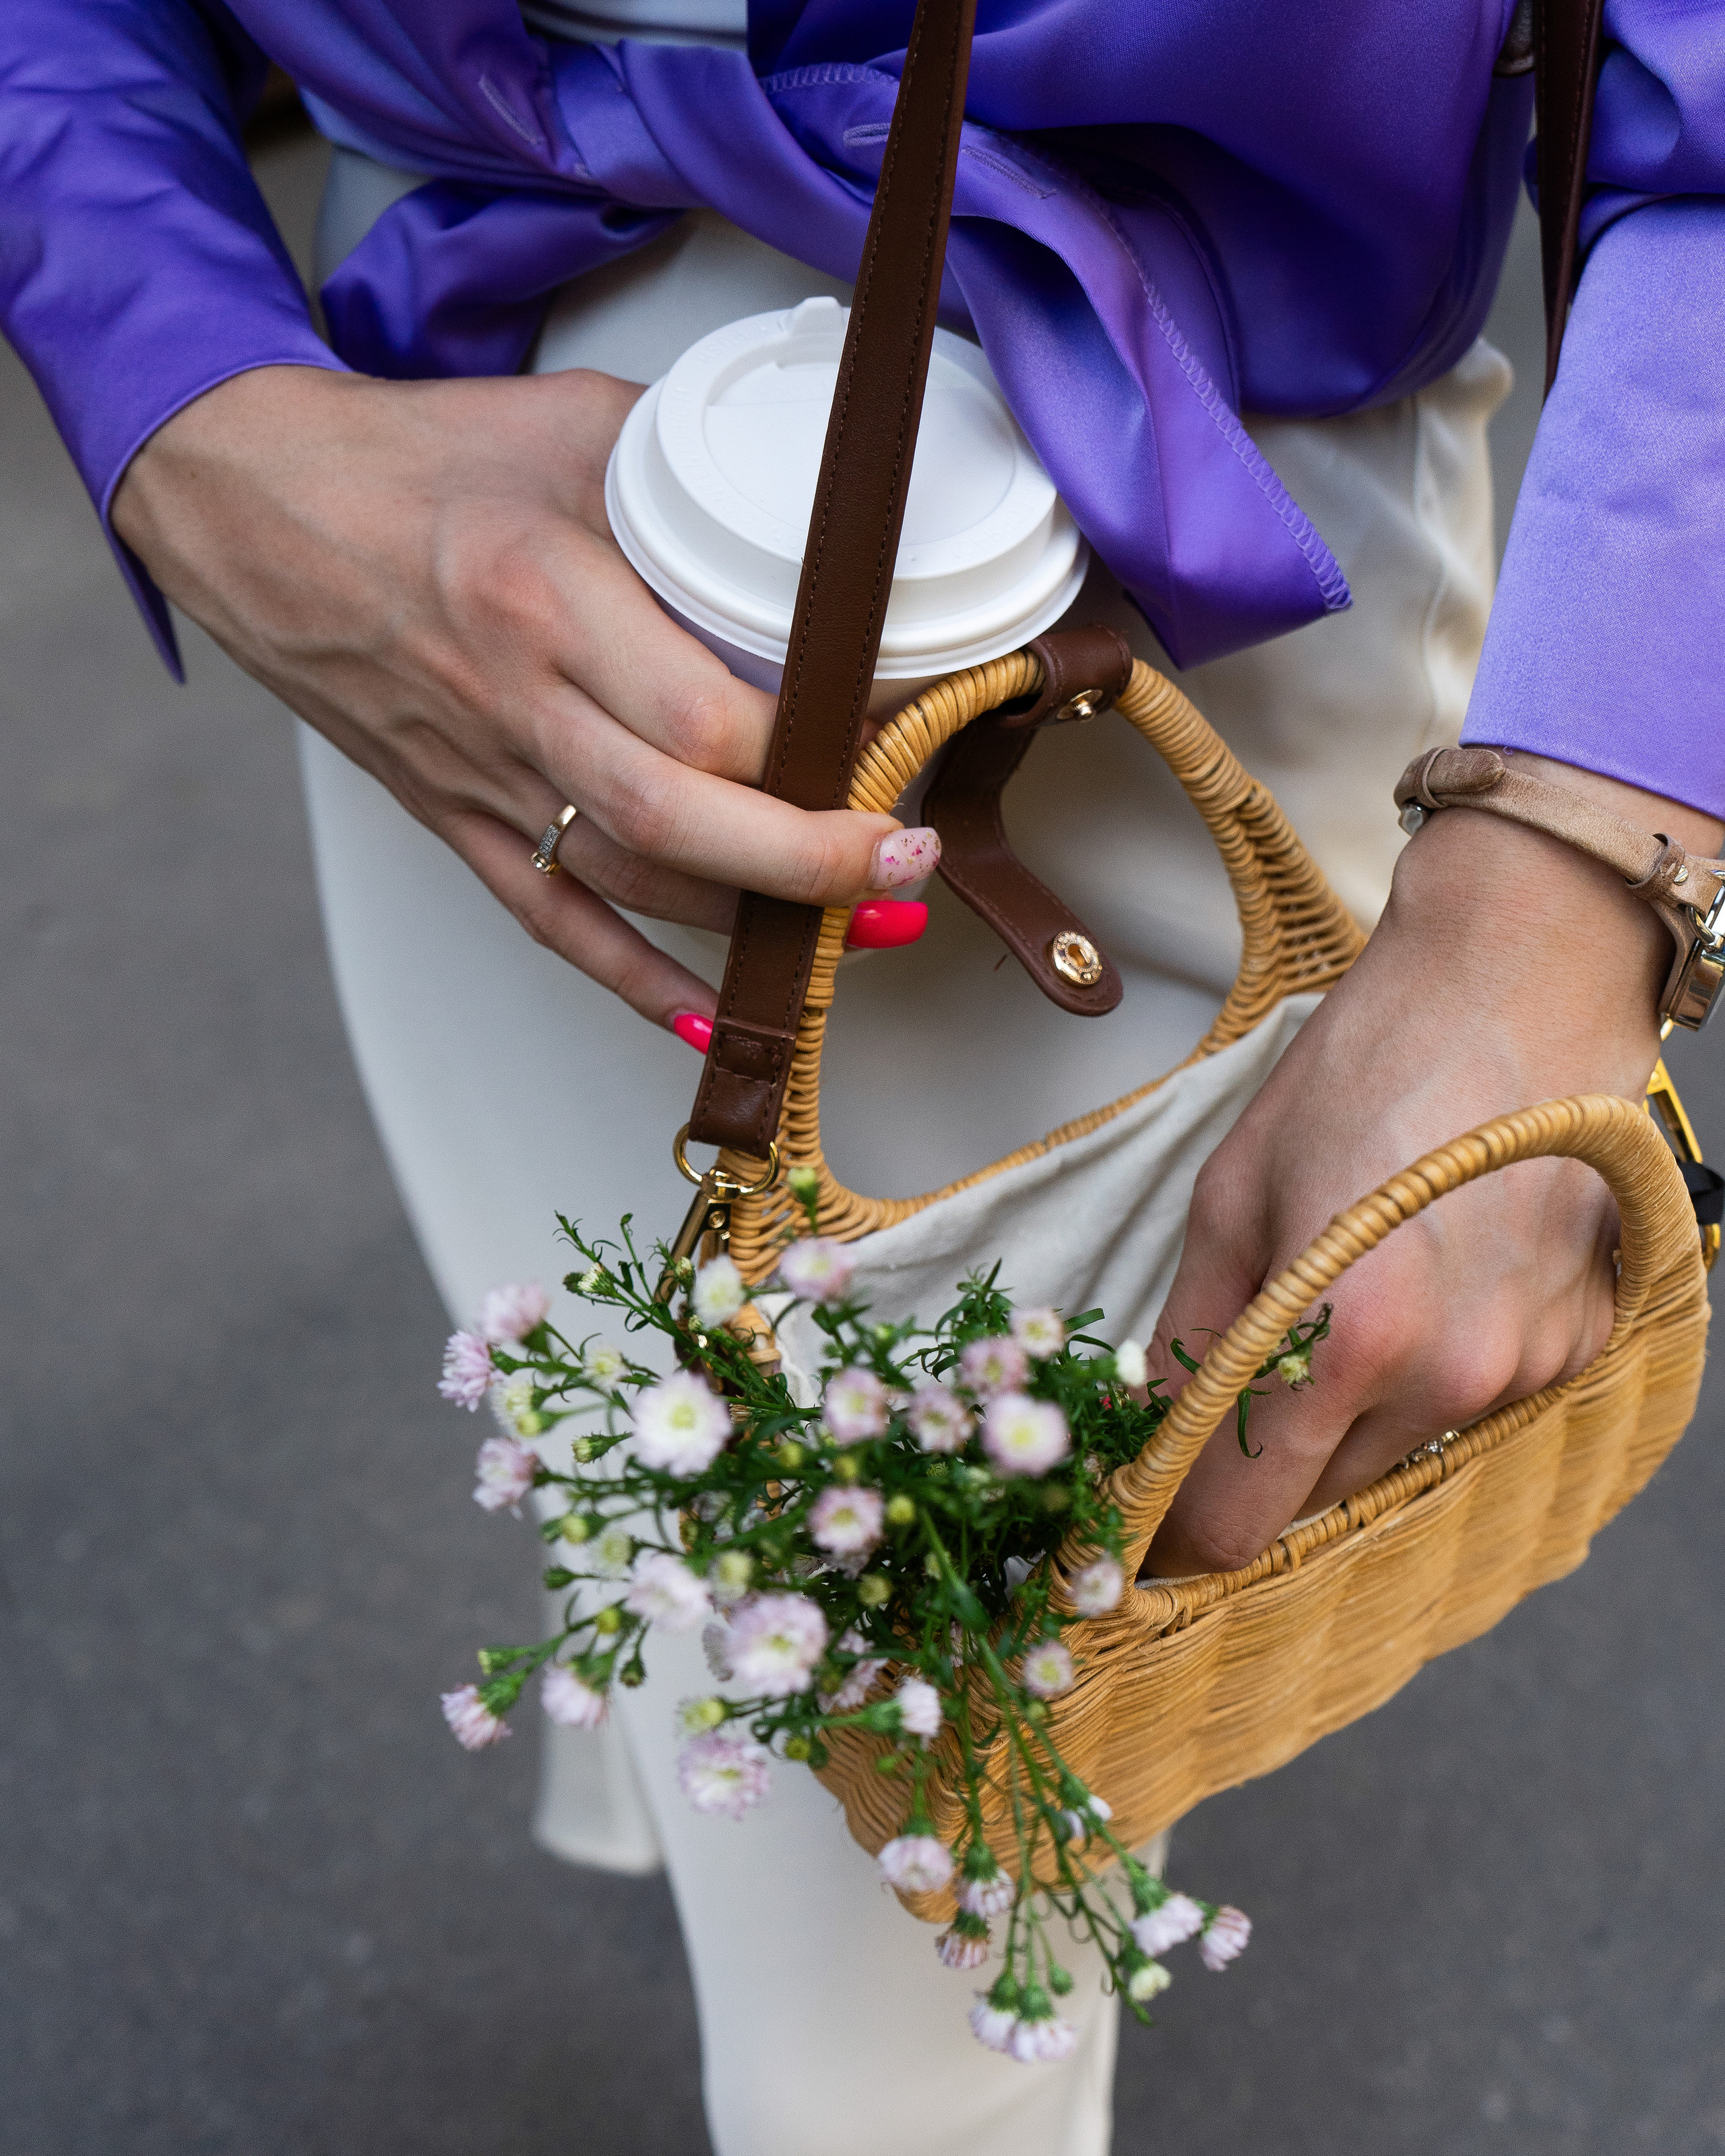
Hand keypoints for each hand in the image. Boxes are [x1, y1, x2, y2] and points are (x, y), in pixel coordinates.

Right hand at [110, 364, 925, 1031]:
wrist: (255, 510)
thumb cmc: (415, 460)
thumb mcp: (571, 422)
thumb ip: (694, 475)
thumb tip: (822, 518)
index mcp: (543, 595)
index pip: (704, 713)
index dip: (816, 746)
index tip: (900, 738)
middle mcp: (514, 702)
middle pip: (678, 823)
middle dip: (811, 865)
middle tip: (909, 868)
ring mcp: (481, 775)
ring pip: (633, 887)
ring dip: (754, 926)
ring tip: (863, 932)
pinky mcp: (455, 817)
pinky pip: (551, 922)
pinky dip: (635, 983)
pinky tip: (711, 1019)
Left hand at [1147, 757, 1721, 1576]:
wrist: (1517, 985)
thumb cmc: (1361, 1071)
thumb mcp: (1233, 1195)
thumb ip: (1194, 1337)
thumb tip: (1153, 1433)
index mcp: (1347, 1343)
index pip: (1246, 1522)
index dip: (1183, 1535)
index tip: (1147, 1522)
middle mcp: (1453, 1379)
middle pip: (1325, 1498)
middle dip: (1267, 1463)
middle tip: (1235, 1386)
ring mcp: (1529, 1366)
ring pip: (1403, 1451)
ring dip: (1355, 1414)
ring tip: (1348, 1293)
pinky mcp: (1580, 1341)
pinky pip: (1480, 1400)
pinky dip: (1437, 1369)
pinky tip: (1428, 1277)